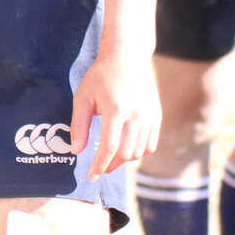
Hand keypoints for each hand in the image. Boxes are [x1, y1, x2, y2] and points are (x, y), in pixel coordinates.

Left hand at [69, 43, 158, 181]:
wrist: (127, 57)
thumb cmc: (101, 76)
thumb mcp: (83, 97)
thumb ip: (79, 125)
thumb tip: (77, 151)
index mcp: (117, 110)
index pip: (109, 148)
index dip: (99, 166)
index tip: (91, 177)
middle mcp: (137, 116)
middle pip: (125, 154)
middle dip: (110, 166)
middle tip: (98, 170)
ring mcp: (149, 117)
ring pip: (139, 152)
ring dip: (124, 161)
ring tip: (110, 160)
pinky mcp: (156, 116)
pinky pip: (150, 144)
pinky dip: (138, 153)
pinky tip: (126, 151)